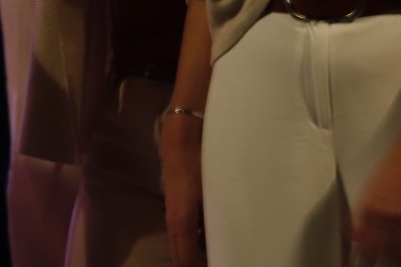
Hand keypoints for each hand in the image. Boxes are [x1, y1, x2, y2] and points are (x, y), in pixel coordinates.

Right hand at [160, 113, 207, 266]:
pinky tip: (209, 237)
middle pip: (179, 258)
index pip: (186, 260)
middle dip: (195, 264)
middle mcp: (173, 224)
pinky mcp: (174, 209)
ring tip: (216, 254)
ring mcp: (171, 217)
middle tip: (218, 261)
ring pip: (179, 246)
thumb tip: (228, 239)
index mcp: (181, 223)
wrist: (179, 145)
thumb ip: (216, 219)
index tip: (221, 263)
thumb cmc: (197, 167)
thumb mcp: (211, 194)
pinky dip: (192, 242)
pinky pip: (181, 235)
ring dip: (193, 254)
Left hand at [350, 123, 400, 265]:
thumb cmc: (397, 164)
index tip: (347, 260)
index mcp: (372, 206)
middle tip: (360, 262)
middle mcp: (390, 217)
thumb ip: (363, 211)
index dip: (352, 252)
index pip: (359, 239)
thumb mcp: (371, 186)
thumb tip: (354, 231)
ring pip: (396, 254)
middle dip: (367, 259)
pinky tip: (398, 259)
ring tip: (381, 261)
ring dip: (387, 260)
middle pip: (376, 250)